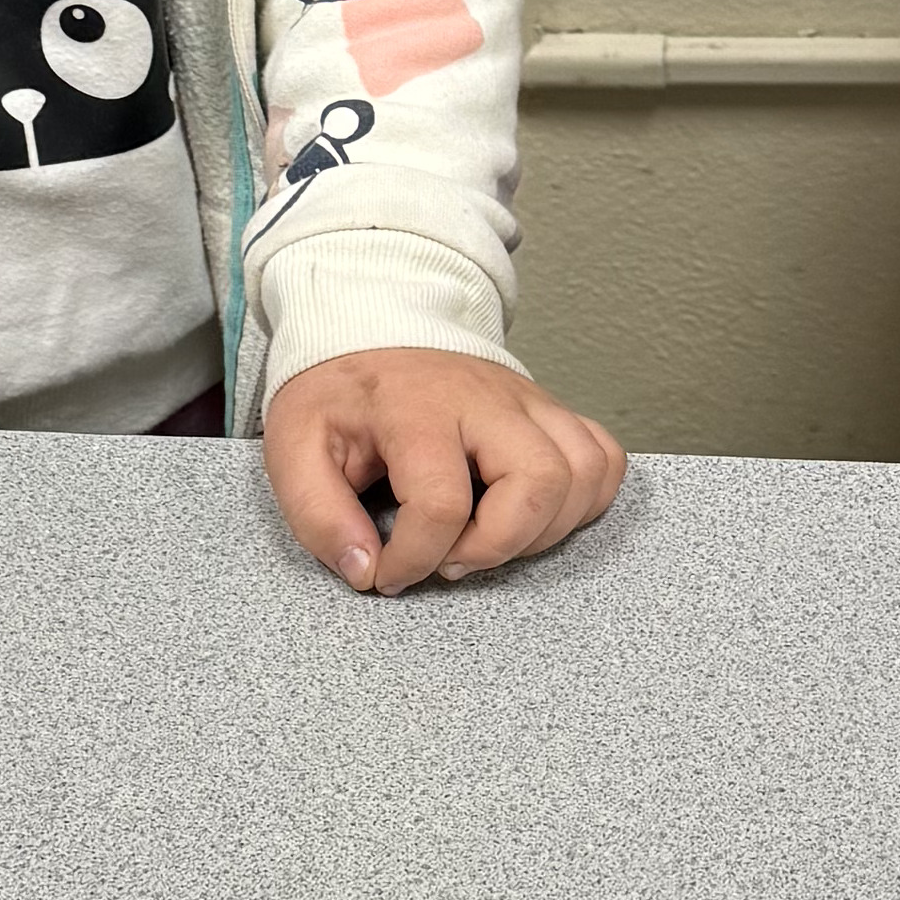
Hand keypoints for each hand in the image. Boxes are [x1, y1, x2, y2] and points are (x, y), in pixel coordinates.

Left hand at [262, 348, 627, 590]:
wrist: (371, 325)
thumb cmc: (340, 394)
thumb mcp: (295, 446)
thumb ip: (318, 514)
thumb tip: (364, 569)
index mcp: (416, 406)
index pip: (442, 502)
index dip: (415, 560)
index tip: (387, 574)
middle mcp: (486, 398)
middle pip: (541, 480)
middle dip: (499, 544)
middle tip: (452, 558)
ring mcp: (529, 401)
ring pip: (585, 471)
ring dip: (547, 527)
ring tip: (489, 538)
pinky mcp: (551, 410)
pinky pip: (604, 457)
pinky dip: (585, 499)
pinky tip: (534, 516)